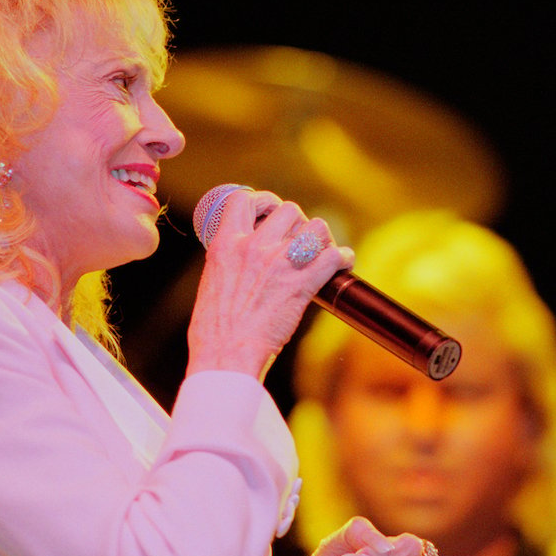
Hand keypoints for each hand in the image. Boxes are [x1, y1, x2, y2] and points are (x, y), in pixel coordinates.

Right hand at [187, 189, 353, 378]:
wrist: (225, 356)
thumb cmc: (214, 331)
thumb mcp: (212, 282)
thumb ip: (230, 263)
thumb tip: (244, 261)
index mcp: (226, 244)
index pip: (244, 199)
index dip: (263, 200)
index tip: (271, 212)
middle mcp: (253, 246)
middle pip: (290, 210)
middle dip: (300, 223)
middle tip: (301, 242)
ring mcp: (279, 262)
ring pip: (317, 227)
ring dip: (323, 239)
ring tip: (322, 252)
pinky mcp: (301, 283)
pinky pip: (334, 256)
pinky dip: (343, 258)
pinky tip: (342, 264)